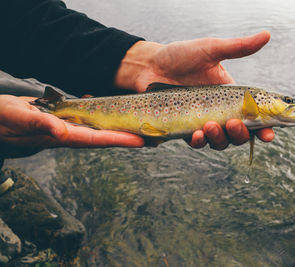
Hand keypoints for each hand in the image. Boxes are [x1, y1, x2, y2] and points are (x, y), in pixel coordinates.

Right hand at [0, 95, 143, 157]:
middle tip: (151, 137)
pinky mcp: (64, 121)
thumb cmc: (1, 120)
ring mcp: (67, 129)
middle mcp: (68, 135)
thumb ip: (39, 124)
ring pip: (98, 130)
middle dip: (127, 138)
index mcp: (61, 136)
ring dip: (118, 129)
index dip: (118, 140)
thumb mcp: (17, 119)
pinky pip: (88, 120)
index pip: (95, 140)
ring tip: (139, 126)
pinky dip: (102, 116)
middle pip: (104, 138)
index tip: (140, 141)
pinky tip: (111, 110)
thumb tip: (62, 132)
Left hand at [114, 31, 274, 148]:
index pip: (254, 115)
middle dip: (241, 134)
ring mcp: (203, 121)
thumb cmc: (180, 56)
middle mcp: (220, 111)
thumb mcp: (211, 49)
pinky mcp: (186, 128)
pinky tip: (196, 134)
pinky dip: (199, 142)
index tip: (269, 135)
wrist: (150, 66)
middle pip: (240, 133)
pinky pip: (198, 142)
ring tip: (210, 126)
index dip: (265, 127)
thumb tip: (267, 34)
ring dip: (220, 138)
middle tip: (233, 124)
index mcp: (231, 94)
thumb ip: (238, 47)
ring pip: (221, 142)